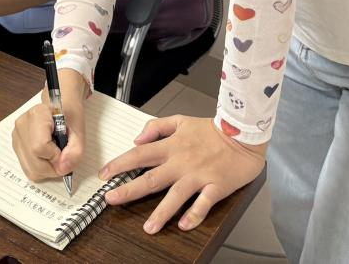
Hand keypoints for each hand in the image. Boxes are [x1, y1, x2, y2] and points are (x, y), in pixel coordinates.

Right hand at [12, 68, 88, 181]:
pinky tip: (48, 157)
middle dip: (53, 168)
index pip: (40, 147)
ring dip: (48, 170)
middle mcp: (22, 125)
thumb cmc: (69, 116)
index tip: (65, 152)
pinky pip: (28, 169)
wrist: (60, 107)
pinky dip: (41, 170)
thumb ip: (75, 151)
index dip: (56, 157)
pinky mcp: (16, 146)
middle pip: (34, 162)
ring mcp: (17, 136)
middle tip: (63, 157)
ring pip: (30, 169)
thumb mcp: (80, 131)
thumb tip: (63, 169)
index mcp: (37, 114)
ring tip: (56, 155)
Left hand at [101, 115, 266, 233]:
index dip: (120, 164)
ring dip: (161, 213)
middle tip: (111, 199)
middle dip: (129, 190)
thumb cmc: (213, 129)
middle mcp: (181, 162)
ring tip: (149, 227)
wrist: (243, 134)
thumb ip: (156, 127)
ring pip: (176, 196)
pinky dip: (194, 215)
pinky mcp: (216, 186)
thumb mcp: (180, 120)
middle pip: (151, 178)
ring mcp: (198, 176)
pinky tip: (184, 226)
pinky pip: (203, 203)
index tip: (105, 173)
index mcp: (172, 146)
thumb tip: (137, 139)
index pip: (139, 155)